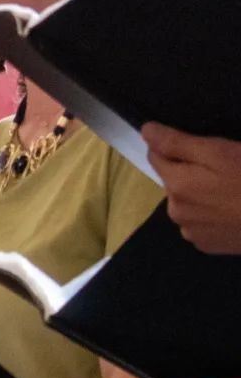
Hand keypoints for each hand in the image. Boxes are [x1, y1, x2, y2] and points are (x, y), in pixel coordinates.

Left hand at [142, 125, 240, 254]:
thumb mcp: (219, 153)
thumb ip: (177, 143)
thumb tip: (145, 131)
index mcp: (176, 185)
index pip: (156, 157)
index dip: (175, 148)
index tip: (202, 149)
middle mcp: (176, 211)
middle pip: (173, 182)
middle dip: (191, 173)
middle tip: (226, 172)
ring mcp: (192, 232)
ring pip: (187, 203)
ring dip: (201, 196)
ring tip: (232, 193)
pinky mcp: (209, 246)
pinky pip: (201, 223)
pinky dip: (211, 216)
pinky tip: (233, 212)